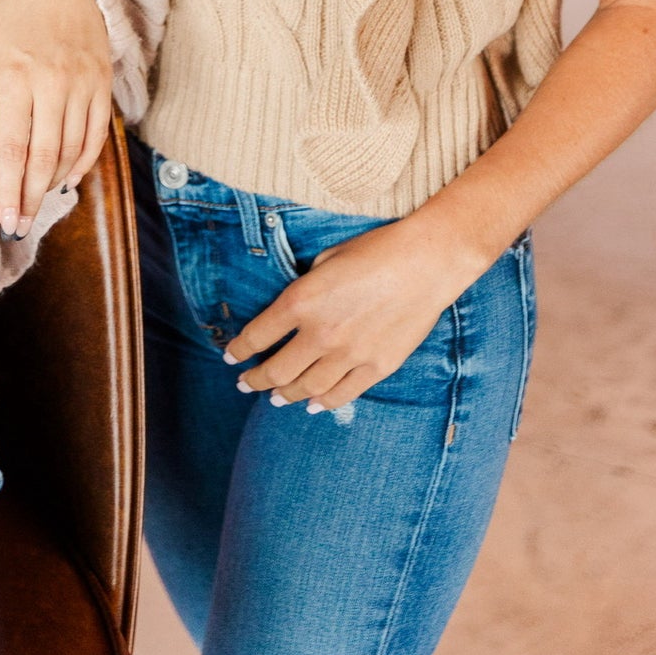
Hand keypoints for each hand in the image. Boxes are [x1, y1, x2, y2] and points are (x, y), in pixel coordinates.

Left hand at [0, 0, 112, 236]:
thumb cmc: (16, 16)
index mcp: (16, 76)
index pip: (14, 147)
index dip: (11, 189)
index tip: (7, 219)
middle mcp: (52, 83)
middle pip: (45, 156)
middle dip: (32, 197)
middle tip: (23, 225)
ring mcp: (82, 84)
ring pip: (73, 148)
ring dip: (55, 181)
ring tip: (40, 201)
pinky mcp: (102, 83)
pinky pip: (97, 134)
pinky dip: (84, 160)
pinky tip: (69, 176)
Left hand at [222, 217, 486, 411]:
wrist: (424, 262)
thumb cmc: (374, 251)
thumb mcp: (325, 260)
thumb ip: (305, 291)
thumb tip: (293, 313)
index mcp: (300, 301)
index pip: (256, 336)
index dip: (238, 351)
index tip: (231, 358)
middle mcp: (319, 334)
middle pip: (276, 371)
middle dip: (255, 380)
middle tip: (246, 384)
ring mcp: (348, 355)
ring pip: (306, 389)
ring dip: (285, 395)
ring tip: (274, 398)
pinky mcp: (376, 367)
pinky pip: (341, 395)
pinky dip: (322, 403)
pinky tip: (312, 403)